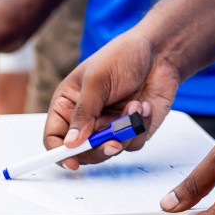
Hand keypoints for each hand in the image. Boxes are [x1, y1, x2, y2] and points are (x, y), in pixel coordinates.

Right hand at [43, 29, 181, 167]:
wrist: (160, 52)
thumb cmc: (123, 55)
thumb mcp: (97, 79)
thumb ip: (83, 112)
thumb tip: (71, 143)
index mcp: (69, 103)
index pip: (54, 136)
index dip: (59, 152)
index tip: (72, 162)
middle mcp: (87, 118)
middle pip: (81, 151)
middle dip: (98, 149)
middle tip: (113, 142)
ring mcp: (109, 125)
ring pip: (109, 151)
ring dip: (124, 132)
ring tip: (135, 106)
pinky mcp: (131, 130)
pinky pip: (132, 144)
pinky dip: (140, 128)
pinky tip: (144, 106)